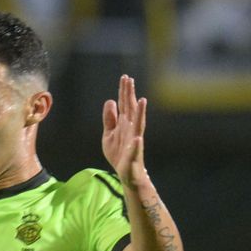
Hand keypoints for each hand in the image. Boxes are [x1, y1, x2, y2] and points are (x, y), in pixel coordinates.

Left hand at [102, 74, 149, 189]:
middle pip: (130, 110)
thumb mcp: (109, 134)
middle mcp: (131, 129)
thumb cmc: (119, 152)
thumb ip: (109, 118)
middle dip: (130, 95)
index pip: (124, 105)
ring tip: (141, 101)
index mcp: (124, 124)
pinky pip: (135, 149)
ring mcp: (134, 141)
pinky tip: (138, 138)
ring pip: (138, 125)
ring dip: (140, 113)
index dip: (124, 92)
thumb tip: (110, 100)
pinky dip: (136, 144)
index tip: (125, 77)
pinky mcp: (133, 155)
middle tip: (129, 79)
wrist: (126, 172)